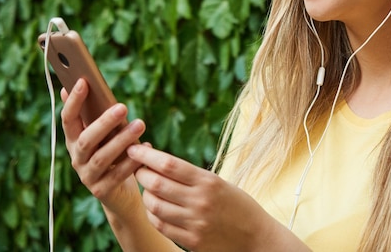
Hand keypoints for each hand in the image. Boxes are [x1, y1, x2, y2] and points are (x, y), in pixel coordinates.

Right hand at [61, 78, 145, 211]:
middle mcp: (76, 158)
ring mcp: (87, 176)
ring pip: (102, 157)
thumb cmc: (112, 153)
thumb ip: (93, 113)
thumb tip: (82, 81)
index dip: (73, 101)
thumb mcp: (103, 133)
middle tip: (123, 106)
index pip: (68, 119)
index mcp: (73, 140)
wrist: (118, 193)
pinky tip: (146, 146)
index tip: (84, 81)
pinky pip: (117, 175)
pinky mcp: (101, 191)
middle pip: (85, 139)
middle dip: (104, 122)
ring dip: (122, 140)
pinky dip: (132, 161)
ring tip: (140, 124)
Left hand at [127, 144, 294, 251]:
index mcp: (208, 181)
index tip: (134, 148)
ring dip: (145, 195)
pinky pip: (161, 226)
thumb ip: (192, 176)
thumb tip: (159, 162)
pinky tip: (155, 208)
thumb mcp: (219, 183)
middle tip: (138, 169)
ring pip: (154, 205)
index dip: (146, 155)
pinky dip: (153, 214)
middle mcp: (200, 201)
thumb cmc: (237, 205)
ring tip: (148, 190)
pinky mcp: (192, 241)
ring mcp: (195, 223)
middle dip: (141, 173)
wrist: (256, 237)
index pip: (168, 164)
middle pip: (156, 183)